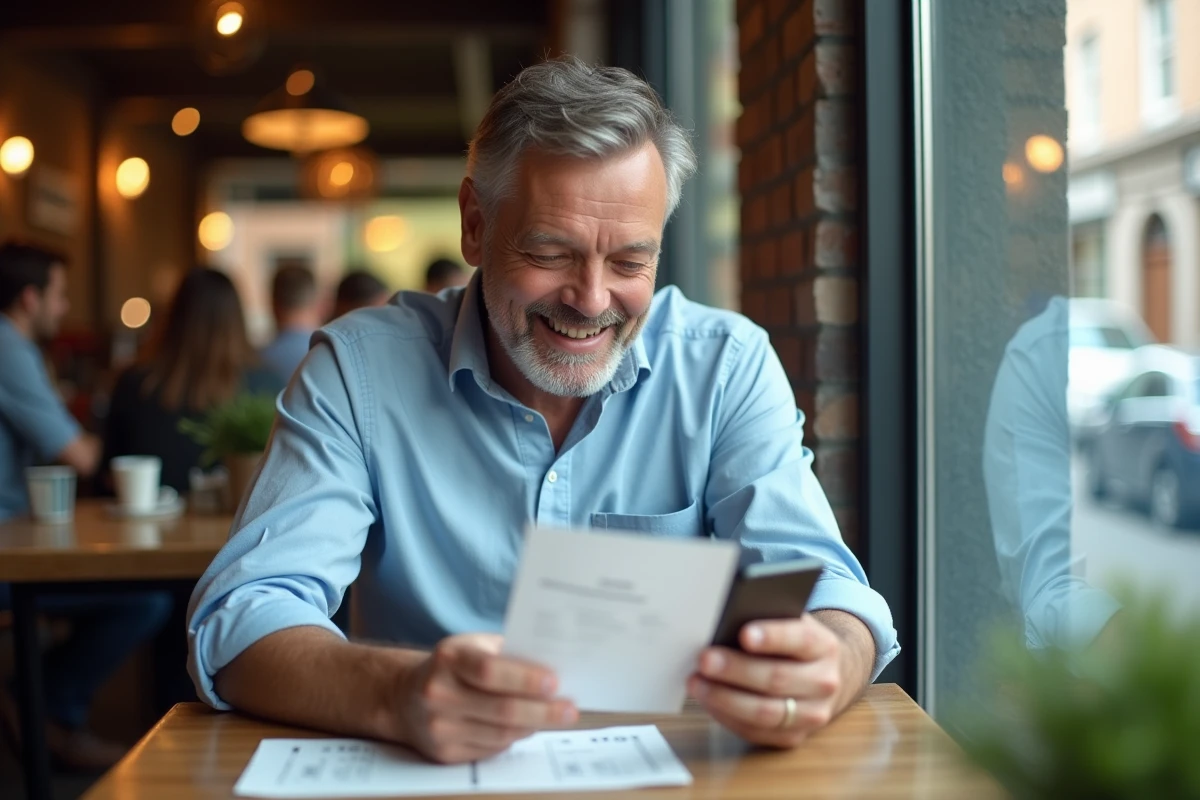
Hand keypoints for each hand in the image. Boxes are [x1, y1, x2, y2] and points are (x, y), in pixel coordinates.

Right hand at [395, 633, 578, 762]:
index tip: (555, 682)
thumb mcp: (471, 645)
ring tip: (556, 717)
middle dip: (543, 711)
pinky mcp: (444, 753)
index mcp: (449, 659)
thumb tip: (551, 664)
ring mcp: (439, 727)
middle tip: (569, 710)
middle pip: (501, 710)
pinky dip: (515, 738)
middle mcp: (438, 694)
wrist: (404, 697)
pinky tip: (528, 727)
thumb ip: (506, 653)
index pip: (489, 671)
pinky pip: (491, 749)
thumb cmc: (452, 665)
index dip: (525, 678)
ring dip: (533, 726)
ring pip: (500, 734)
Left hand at [688, 613, 851, 747]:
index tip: (744, 634)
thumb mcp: (789, 622)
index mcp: (824, 646)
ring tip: (697, 683)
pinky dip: (727, 716)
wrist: (821, 676)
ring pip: (765, 712)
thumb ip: (766, 618)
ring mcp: (812, 714)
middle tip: (705, 659)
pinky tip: (708, 701)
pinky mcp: (793, 737)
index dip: (773, 637)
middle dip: (736, 669)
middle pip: (777, 678)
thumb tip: (725, 621)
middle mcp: (823, 682)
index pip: (801, 640)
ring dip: (725, 698)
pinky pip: (755, 731)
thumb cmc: (792, 643)